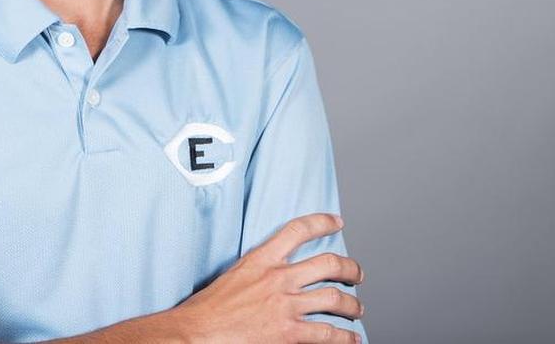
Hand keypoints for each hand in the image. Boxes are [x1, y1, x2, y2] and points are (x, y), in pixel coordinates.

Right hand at [171, 212, 363, 343]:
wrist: (198, 332)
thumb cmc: (208, 307)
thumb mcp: (233, 274)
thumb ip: (257, 269)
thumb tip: (272, 273)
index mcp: (261, 259)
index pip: (298, 230)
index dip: (322, 222)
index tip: (336, 222)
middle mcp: (278, 278)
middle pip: (328, 263)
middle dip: (350, 268)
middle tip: (357, 273)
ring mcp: (285, 305)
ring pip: (334, 298)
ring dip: (352, 304)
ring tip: (357, 307)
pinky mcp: (288, 332)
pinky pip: (327, 333)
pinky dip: (344, 336)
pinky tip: (352, 338)